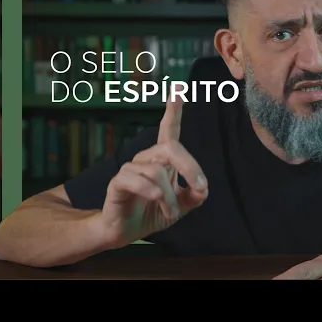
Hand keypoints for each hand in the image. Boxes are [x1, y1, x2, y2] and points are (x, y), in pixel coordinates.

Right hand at [99, 96, 208, 248]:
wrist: (126, 231)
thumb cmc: (152, 213)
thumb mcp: (181, 206)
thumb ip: (194, 196)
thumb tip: (203, 188)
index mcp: (162, 159)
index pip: (168, 130)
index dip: (174, 111)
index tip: (178, 90)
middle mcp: (146, 158)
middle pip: (171, 147)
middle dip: (190, 167)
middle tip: (201, 187)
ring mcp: (131, 168)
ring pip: (157, 171)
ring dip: (170, 197)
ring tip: (172, 213)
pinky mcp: (118, 182)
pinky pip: (136, 179)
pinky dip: (152, 192)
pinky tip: (158, 201)